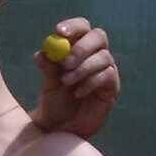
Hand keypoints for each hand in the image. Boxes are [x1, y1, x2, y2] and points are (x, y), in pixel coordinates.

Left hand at [31, 18, 119, 138]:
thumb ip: (48, 68)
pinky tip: (78, 93)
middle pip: (98, 36)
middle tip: (66, 62)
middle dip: (82, 48)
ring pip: (103, 57)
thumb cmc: (54, 102)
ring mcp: (106, 69)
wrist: (61, 128)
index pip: (82, 27)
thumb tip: (42, 53)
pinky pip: (107, 75)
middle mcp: (95, 54)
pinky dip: (91, 83)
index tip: (59, 32)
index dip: (73, 27)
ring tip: (67, 83)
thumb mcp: (48, 85)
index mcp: (77, 47)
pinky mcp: (112, 86)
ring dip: (83, 69)